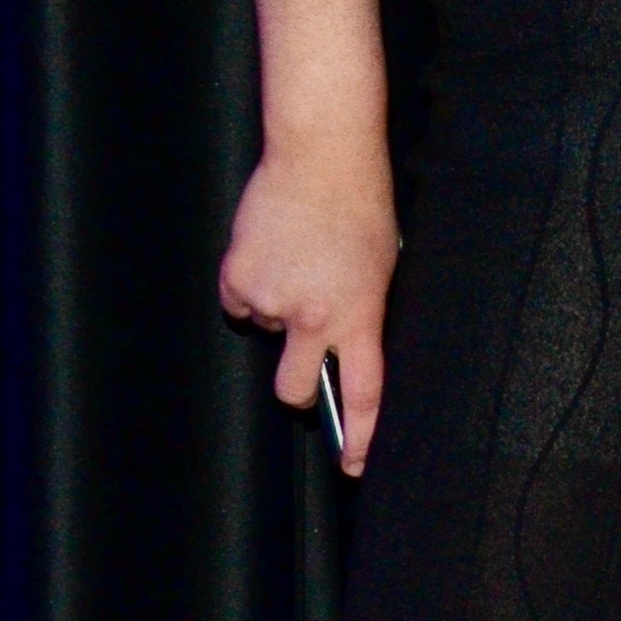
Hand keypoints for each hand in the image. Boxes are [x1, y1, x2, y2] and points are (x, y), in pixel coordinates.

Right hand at [220, 141, 400, 474]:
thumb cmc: (362, 206)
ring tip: (299, 259)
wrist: (322, 158)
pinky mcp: (237, 281)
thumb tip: (344, 343)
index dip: (357, 433)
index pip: (363, 390)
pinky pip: (242, 301)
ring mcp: (271, 301)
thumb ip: (362, 310)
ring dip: (280, 306)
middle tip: (305, 359)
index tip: (353, 462)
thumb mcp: (382, 266)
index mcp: (358, 314)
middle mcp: (312, 316)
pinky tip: (271, 252)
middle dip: (297, 387)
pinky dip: (253, 285)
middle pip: (294, 387)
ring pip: (268, 329)